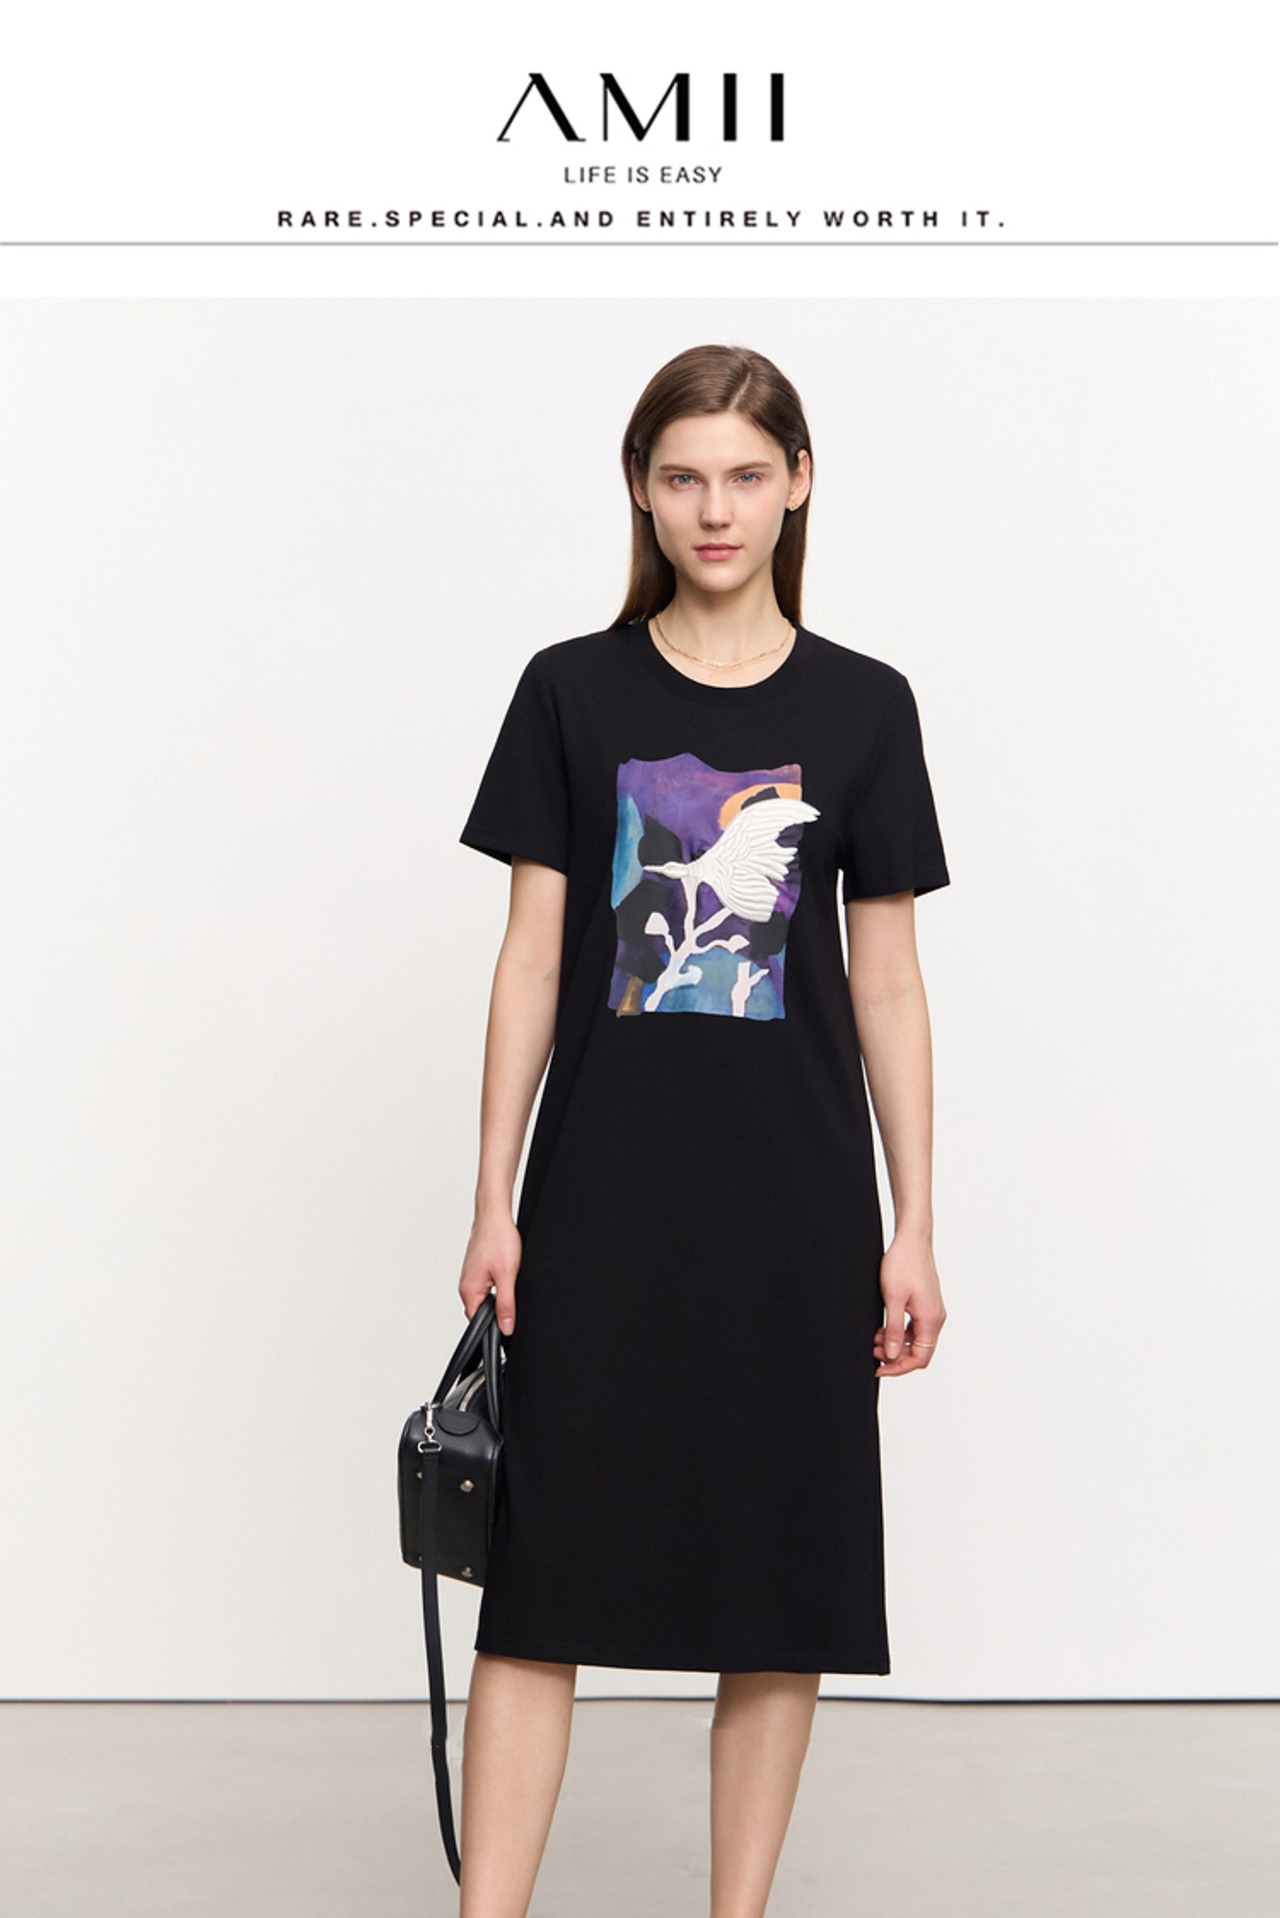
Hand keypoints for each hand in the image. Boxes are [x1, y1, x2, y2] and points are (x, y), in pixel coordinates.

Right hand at [459, 1211, 522, 1331]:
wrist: (495, 1215)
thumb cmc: (498, 1238)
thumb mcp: (507, 1275)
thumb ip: (506, 1304)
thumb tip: (506, 1327)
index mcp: (469, 1291)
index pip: (478, 1322)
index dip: (495, 1325)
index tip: (509, 1320)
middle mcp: (466, 1285)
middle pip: (482, 1312)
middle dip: (499, 1309)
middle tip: (512, 1293)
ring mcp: (470, 1277)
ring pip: (486, 1298)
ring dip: (499, 1295)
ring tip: (508, 1279)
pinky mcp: (477, 1270)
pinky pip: (486, 1286)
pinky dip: (497, 1284)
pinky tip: (505, 1273)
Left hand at [874, 1231, 945, 1376]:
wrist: (911, 1239)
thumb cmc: (903, 1264)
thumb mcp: (892, 1299)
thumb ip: (894, 1330)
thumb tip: (893, 1355)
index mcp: (931, 1320)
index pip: (920, 1358)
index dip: (898, 1367)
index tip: (879, 1368)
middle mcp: (936, 1318)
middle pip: (920, 1351)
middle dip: (896, 1355)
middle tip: (873, 1350)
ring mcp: (933, 1310)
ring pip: (917, 1339)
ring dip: (897, 1343)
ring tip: (875, 1337)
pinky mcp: (927, 1303)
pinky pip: (916, 1327)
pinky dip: (900, 1331)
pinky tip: (884, 1326)